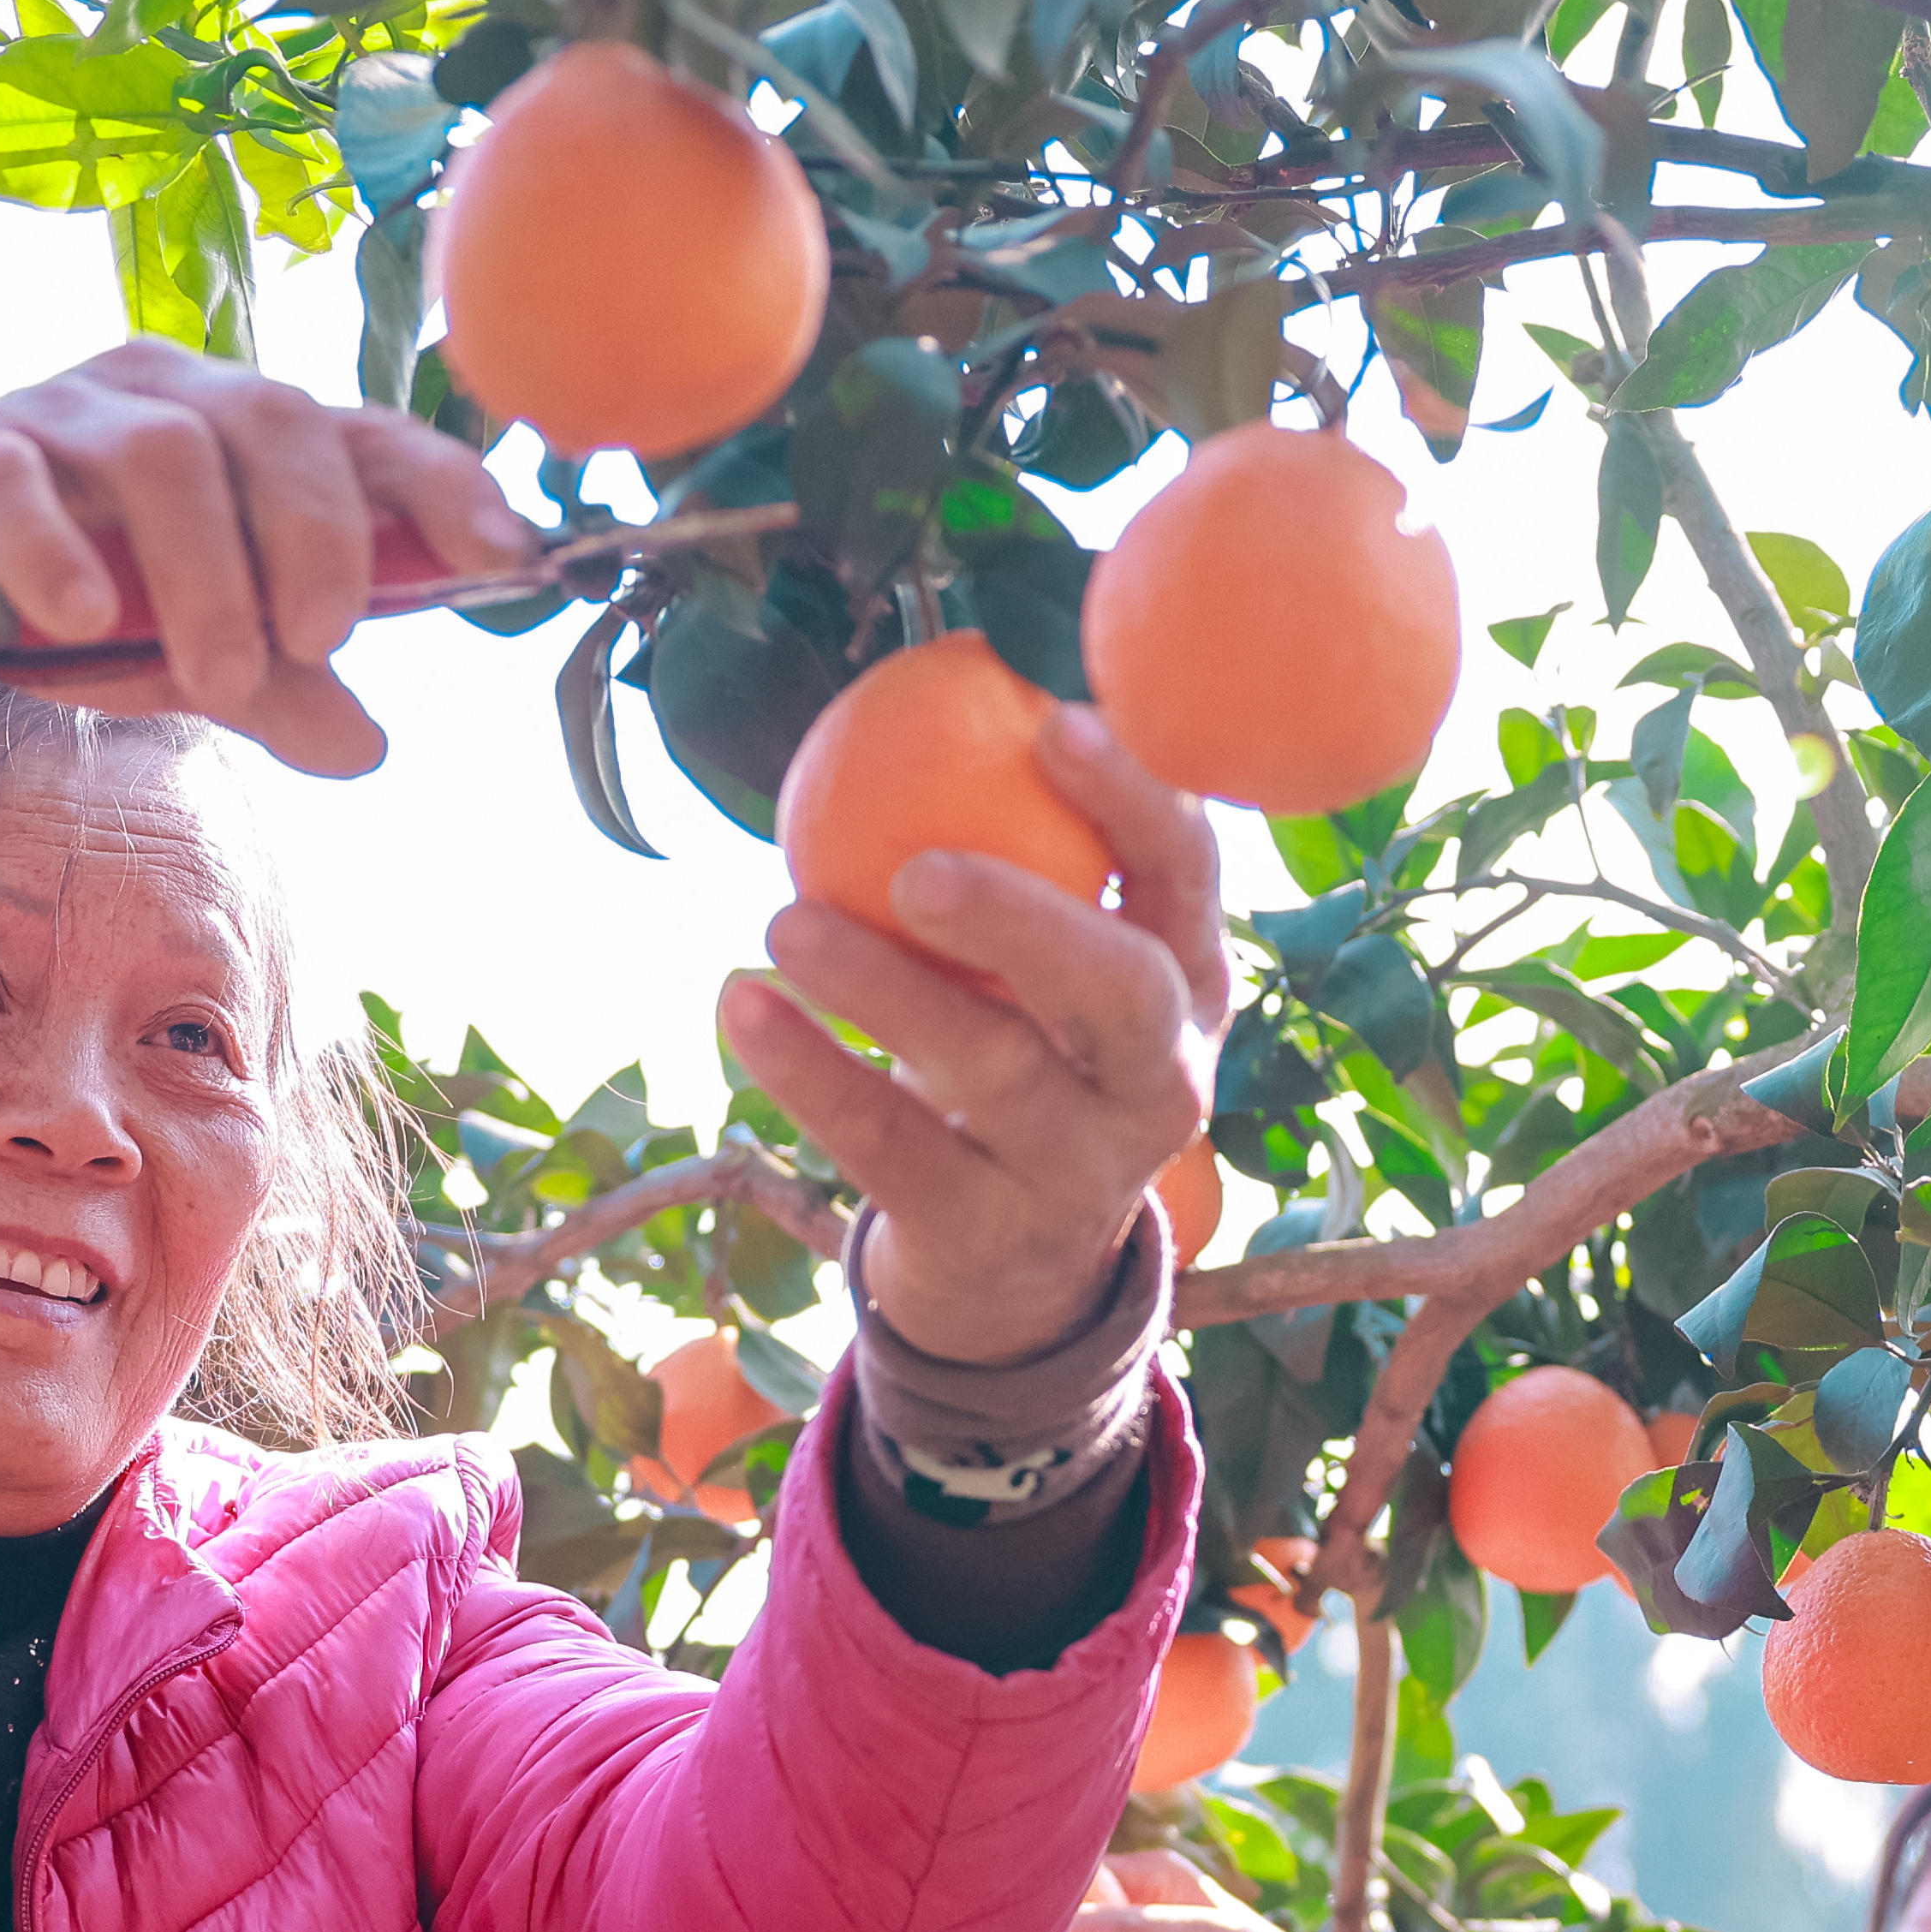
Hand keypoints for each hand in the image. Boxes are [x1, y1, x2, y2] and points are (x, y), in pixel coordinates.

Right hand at [0, 340, 533, 779]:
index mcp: (242, 432)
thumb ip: (278, 689)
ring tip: (218, 674)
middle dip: (316, 535)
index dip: (443, 483)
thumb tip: (368, 746)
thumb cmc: (73, 590)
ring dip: (206, 571)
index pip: (363, 433)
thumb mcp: (188, 653)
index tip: (505, 555)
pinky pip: (11, 478)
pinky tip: (80, 619)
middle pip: (272, 420)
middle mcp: (167, 395)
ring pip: (162, 452)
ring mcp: (63, 414)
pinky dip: (53, 548)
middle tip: (318, 642)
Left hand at [725, 703, 1225, 1365]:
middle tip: (915, 868)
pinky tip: (742, 1005)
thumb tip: (965, 656)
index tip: (1054, 722)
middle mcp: (1157, 1079)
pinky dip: (811, 1073)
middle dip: (1025, 921)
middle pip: (1120, 993)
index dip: (1135, 799)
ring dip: (883, 991)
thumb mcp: (1058, 971)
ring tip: (783, 921)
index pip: (1187, 877)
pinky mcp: (987, 1234)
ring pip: (993, 1072)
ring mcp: (1079, 1168)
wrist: (1021, 1275)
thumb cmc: (1029, 1056)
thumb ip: (1035, 848)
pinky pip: (891, 1149)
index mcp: (1188, 983)